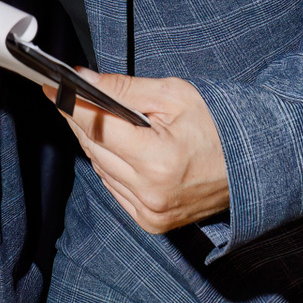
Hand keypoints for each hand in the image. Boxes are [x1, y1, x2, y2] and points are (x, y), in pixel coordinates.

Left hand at [51, 72, 229, 233]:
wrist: (252, 164)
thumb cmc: (217, 125)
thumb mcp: (173, 95)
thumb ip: (122, 89)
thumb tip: (81, 80)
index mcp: (158, 160)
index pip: (96, 128)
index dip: (69, 105)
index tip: (50, 87)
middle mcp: (150, 193)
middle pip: (93, 148)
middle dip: (80, 119)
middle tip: (71, 94)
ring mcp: (151, 212)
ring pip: (99, 168)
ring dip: (95, 142)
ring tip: (104, 119)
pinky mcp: (151, 222)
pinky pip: (113, 187)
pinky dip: (111, 165)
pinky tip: (122, 148)